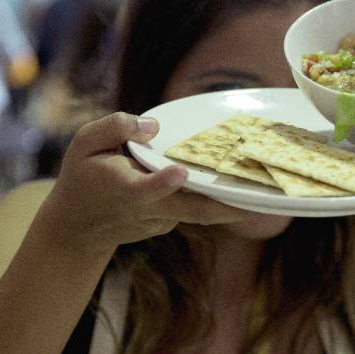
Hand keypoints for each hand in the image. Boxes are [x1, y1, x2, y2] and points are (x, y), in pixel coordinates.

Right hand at [36, 112, 245, 257]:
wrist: (79, 228)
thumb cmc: (83, 176)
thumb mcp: (84, 144)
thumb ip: (116, 128)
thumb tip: (153, 126)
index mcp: (128, 190)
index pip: (147, 188)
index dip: (162, 182)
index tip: (178, 173)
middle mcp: (150, 210)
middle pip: (193, 210)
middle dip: (227, 206)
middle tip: (263, 200)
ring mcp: (164, 221)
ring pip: (203, 212)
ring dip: (236, 204)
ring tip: (274, 193)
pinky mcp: (172, 223)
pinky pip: (199, 208)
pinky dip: (221, 199)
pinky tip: (248, 183)